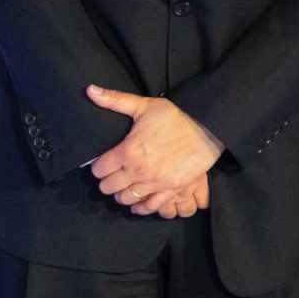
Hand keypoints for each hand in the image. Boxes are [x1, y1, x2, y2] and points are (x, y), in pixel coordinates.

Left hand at [86, 87, 223, 211]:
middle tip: (113, 176)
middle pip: (108, 187)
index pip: (99, 169)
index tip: (104, 165)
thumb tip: (90, 90)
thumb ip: (115, 100)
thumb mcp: (145, 105)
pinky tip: (140, 202)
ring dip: (123, 194)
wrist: (208, 126)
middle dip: (108, 182)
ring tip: (126, 188)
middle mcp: (138, 170)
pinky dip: (142, 207)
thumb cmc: (176, 115)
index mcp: (127, 150)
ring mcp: (155, 182)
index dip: (99, 167)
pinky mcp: (171, 189)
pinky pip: (150, 207)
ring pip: (126, 199)